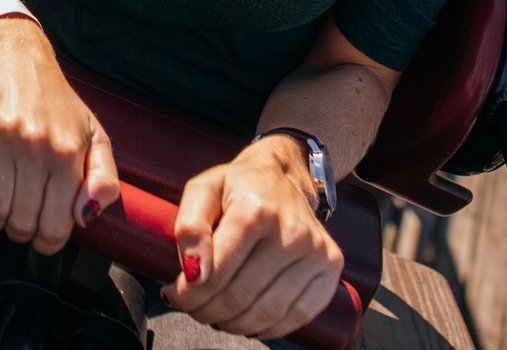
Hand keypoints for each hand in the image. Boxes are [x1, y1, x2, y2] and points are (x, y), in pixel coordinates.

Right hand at [0, 17, 121, 253]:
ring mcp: (5, 137)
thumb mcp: (95, 137)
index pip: (57, 224)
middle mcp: (38, 147)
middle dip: (22, 233)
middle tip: (21, 225)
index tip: (43, 239)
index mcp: (69, 153)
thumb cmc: (59, 105)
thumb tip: (86, 216)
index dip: (49, 243)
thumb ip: (105, 179)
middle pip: (23, 221)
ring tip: (1, 213)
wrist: (18, 59)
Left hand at [165, 139, 343, 338]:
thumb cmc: (239, 187)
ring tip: (216, 314)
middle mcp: (291, 230)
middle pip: (240, 296)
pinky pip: (299, 316)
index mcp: (255, 209)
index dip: (189, 293)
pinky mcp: (331, 266)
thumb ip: (189, 226)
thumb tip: (193, 272)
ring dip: (233, 323)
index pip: (216, 271)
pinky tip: (248, 318)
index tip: (175, 294)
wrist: (285, 178)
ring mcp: (316, 250)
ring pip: (267, 312)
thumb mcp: (204, 190)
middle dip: (207, 310)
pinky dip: (268, 327)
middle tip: (193, 306)